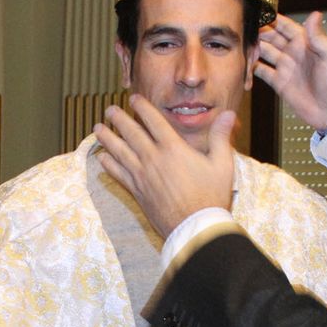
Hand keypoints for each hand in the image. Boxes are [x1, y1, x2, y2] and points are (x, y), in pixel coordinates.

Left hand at [93, 94, 235, 238]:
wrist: (195, 227)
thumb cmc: (212, 196)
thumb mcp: (222, 164)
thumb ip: (221, 137)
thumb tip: (229, 114)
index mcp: (173, 148)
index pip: (153, 121)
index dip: (142, 107)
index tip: (133, 98)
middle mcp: (153, 158)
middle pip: (131, 133)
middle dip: (119, 118)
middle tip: (109, 109)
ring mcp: (142, 176)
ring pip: (119, 151)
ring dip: (107, 138)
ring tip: (97, 127)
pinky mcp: (138, 192)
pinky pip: (118, 174)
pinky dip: (109, 164)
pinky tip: (102, 158)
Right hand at [254, 11, 326, 130]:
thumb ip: (319, 36)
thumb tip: (314, 14)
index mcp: (305, 42)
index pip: (284, 25)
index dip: (271, 18)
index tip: (257, 12)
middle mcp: (293, 52)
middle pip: (270, 36)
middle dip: (258, 32)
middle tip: (243, 30)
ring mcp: (285, 67)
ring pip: (263, 51)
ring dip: (252, 48)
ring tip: (240, 46)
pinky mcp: (279, 82)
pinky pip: (261, 71)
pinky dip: (251, 68)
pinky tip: (243, 65)